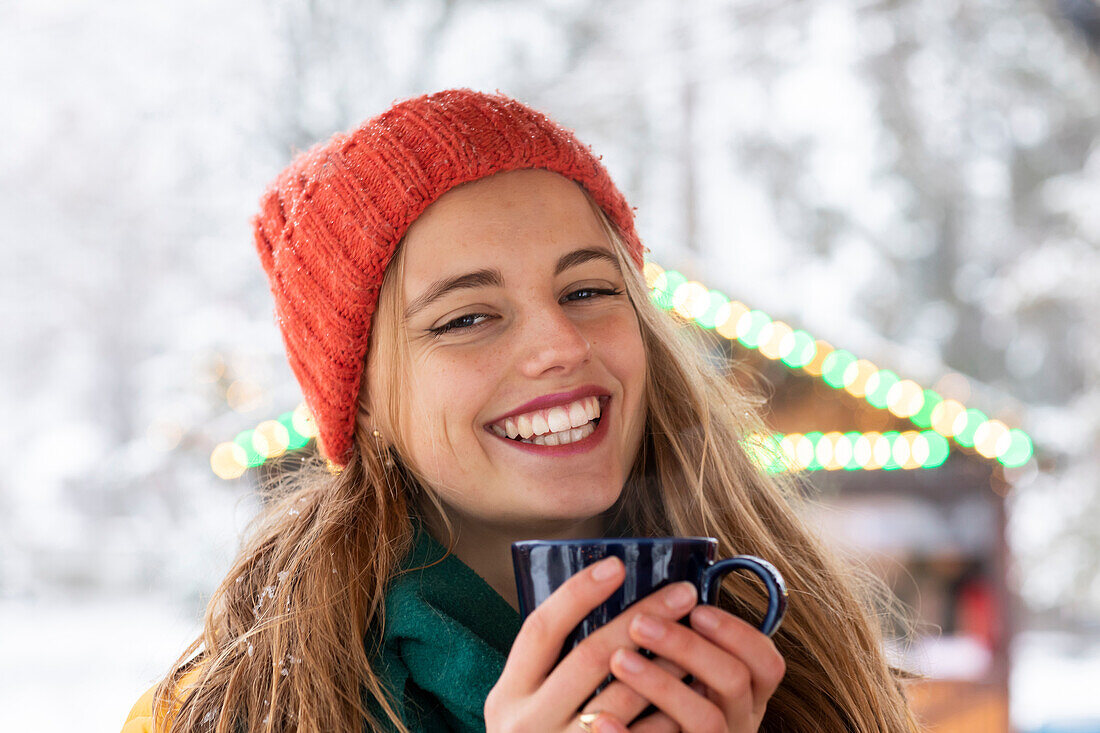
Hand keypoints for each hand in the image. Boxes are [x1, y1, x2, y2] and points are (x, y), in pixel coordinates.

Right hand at [484, 556, 700, 731]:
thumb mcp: (524, 706)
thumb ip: (551, 667)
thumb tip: (607, 601)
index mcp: (508, 696)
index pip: (541, 629)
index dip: (578, 593)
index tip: (616, 564)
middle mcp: (527, 725)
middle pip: (591, 656)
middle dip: (642, 617)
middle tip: (681, 592)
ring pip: (625, 697)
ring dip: (667, 662)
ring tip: (695, 635)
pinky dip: (670, 712)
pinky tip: (694, 689)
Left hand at [596, 604, 785, 731]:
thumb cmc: (672, 716)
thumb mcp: (699, 686)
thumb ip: (693, 653)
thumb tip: (664, 596)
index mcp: (746, 698)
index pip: (767, 663)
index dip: (737, 634)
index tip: (697, 610)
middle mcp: (739, 724)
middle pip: (734, 681)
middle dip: (688, 646)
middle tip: (640, 623)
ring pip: (706, 719)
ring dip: (661, 684)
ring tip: (618, 660)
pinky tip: (600, 719)